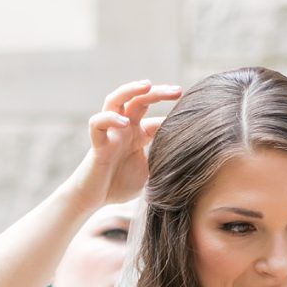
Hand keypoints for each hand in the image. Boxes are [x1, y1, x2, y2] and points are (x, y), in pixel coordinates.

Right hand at [74, 79, 181, 206]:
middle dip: (158, 92)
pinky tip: (124, 122)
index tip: (194, 114)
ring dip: (129, 90)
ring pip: (115, 100)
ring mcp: (110, 134)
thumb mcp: (150, 172)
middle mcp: (124, 129)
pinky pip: (98, 123)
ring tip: (146, 86)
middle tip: (178, 91)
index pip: (157, 118)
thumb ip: (162, 159)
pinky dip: (109, 119)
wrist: (93, 200)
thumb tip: (188, 154)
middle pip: (139, 99)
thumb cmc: (118, 186)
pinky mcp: (97, 143)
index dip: (174, 115)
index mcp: (138, 135)